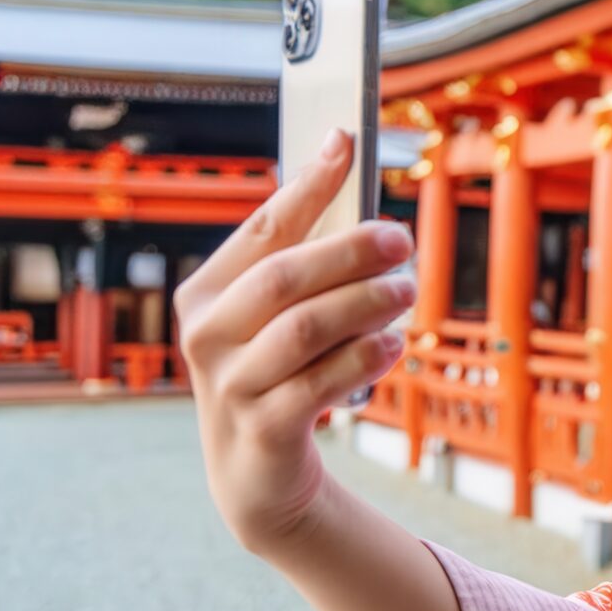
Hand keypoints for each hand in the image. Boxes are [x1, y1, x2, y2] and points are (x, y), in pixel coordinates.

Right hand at [175, 128, 415, 555]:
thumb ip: (309, 264)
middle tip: (402, 238)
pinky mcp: (261, 428)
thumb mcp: (281, 317)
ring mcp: (229, 384)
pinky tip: (393, 343)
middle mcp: (206, 334)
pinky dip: (363, 357)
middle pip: (284, 277)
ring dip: (364, 303)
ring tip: (405, 290)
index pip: (263, 226)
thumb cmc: (281, 370)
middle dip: (349, 250)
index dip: (307, 183)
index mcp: (206, 292)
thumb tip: (362, 199)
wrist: (259, 470)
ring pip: (304, 329)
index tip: (346, 141)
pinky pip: (320, 384)